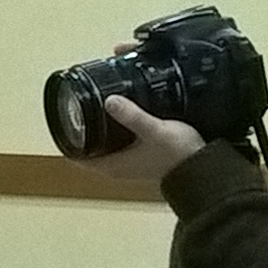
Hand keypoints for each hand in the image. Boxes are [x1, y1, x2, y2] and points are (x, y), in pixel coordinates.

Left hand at [79, 93, 210, 183]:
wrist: (203, 168)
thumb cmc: (177, 153)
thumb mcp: (154, 130)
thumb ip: (132, 116)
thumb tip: (109, 100)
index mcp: (112, 166)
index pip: (76, 156)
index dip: (66, 137)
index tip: (64, 115)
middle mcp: (116, 167)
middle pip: (87, 147)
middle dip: (82, 126)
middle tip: (79, 100)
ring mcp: (128, 163)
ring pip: (103, 143)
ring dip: (98, 125)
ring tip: (96, 100)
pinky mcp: (139, 156)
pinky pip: (118, 141)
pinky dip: (114, 128)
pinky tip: (119, 109)